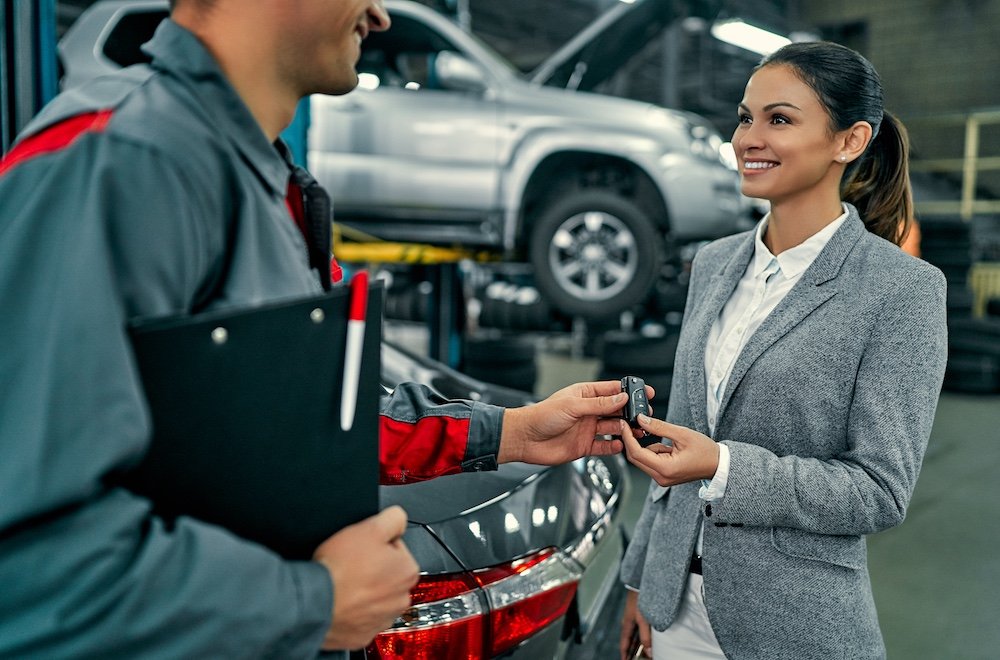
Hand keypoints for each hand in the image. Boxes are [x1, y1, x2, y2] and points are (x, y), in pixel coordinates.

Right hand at [313, 506, 418, 649]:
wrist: (314, 601)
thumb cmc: (340, 568)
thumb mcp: (370, 527)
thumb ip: (393, 518)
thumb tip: (398, 519)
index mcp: (408, 571)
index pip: (395, 548)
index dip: (376, 543)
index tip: (362, 547)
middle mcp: (400, 599)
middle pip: (386, 573)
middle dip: (371, 567)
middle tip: (351, 563)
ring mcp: (381, 619)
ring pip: (374, 596)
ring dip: (362, 590)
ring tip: (344, 582)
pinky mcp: (362, 635)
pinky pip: (359, 617)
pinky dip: (351, 609)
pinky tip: (340, 599)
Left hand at [497, 380, 653, 464]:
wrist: (525, 439)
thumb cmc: (542, 416)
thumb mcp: (573, 406)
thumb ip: (599, 404)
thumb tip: (621, 398)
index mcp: (585, 395)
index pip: (612, 390)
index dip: (629, 391)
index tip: (645, 392)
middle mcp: (588, 411)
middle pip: (615, 410)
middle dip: (631, 412)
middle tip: (645, 415)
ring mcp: (587, 428)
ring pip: (613, 428)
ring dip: (625, 429)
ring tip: (636, 431)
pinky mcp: (584, 445)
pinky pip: (604, 446)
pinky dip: (614, 446)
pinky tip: (621, 445)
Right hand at [620, 589, 651, 658]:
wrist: (641, 583)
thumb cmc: (640, 599)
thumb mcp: (643, 620)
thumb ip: (645, 637)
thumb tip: (648, 651)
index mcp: (626, 625)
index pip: (624, 644)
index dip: (625, 655)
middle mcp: (629, 623)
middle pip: (630, 641)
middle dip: (632, 651)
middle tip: (636, 659)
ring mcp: (634, 618)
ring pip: (636, 635)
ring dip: (639, 644)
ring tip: (645, 652)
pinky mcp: (640, 614)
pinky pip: (641, 629)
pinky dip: (644, 636)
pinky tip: (650, 638)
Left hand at [621, 415, 719, 486]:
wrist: (719, 465)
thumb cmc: (706, 452)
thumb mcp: (682, 434)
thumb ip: (659, 427)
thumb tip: (641, 419)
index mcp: (665, 469)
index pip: (637, 453)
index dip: (628, 437)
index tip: (624, 425)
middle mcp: (661, 477)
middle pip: (636, 458)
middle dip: (633, 440)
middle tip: (633, 424)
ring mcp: (662, 478)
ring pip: (643, 459)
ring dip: (646, 446)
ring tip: (667, 439)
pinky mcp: (664, 476)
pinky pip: (651, 461)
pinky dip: (653, 451)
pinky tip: (668, 446)